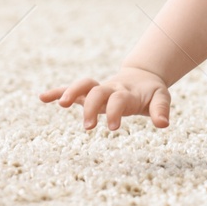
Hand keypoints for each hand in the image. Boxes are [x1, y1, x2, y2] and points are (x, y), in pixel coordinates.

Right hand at [39, 67, 171, 130]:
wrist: (143, 77)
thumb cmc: (151, 93)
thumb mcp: (161, 98)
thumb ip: (161, 110)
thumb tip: (164, 124)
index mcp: (128, 92)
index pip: (119, 100)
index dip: (116, 112)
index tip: (113, 128)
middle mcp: (111, 89)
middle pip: (98, 92)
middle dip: (91, 108)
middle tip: (88, 127)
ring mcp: (98, 90)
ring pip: (84, 85)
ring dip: (71, 92)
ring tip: (62, 104)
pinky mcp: (89, 92)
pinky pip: (71, 89)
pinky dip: (57, 91)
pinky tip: (42, 97)